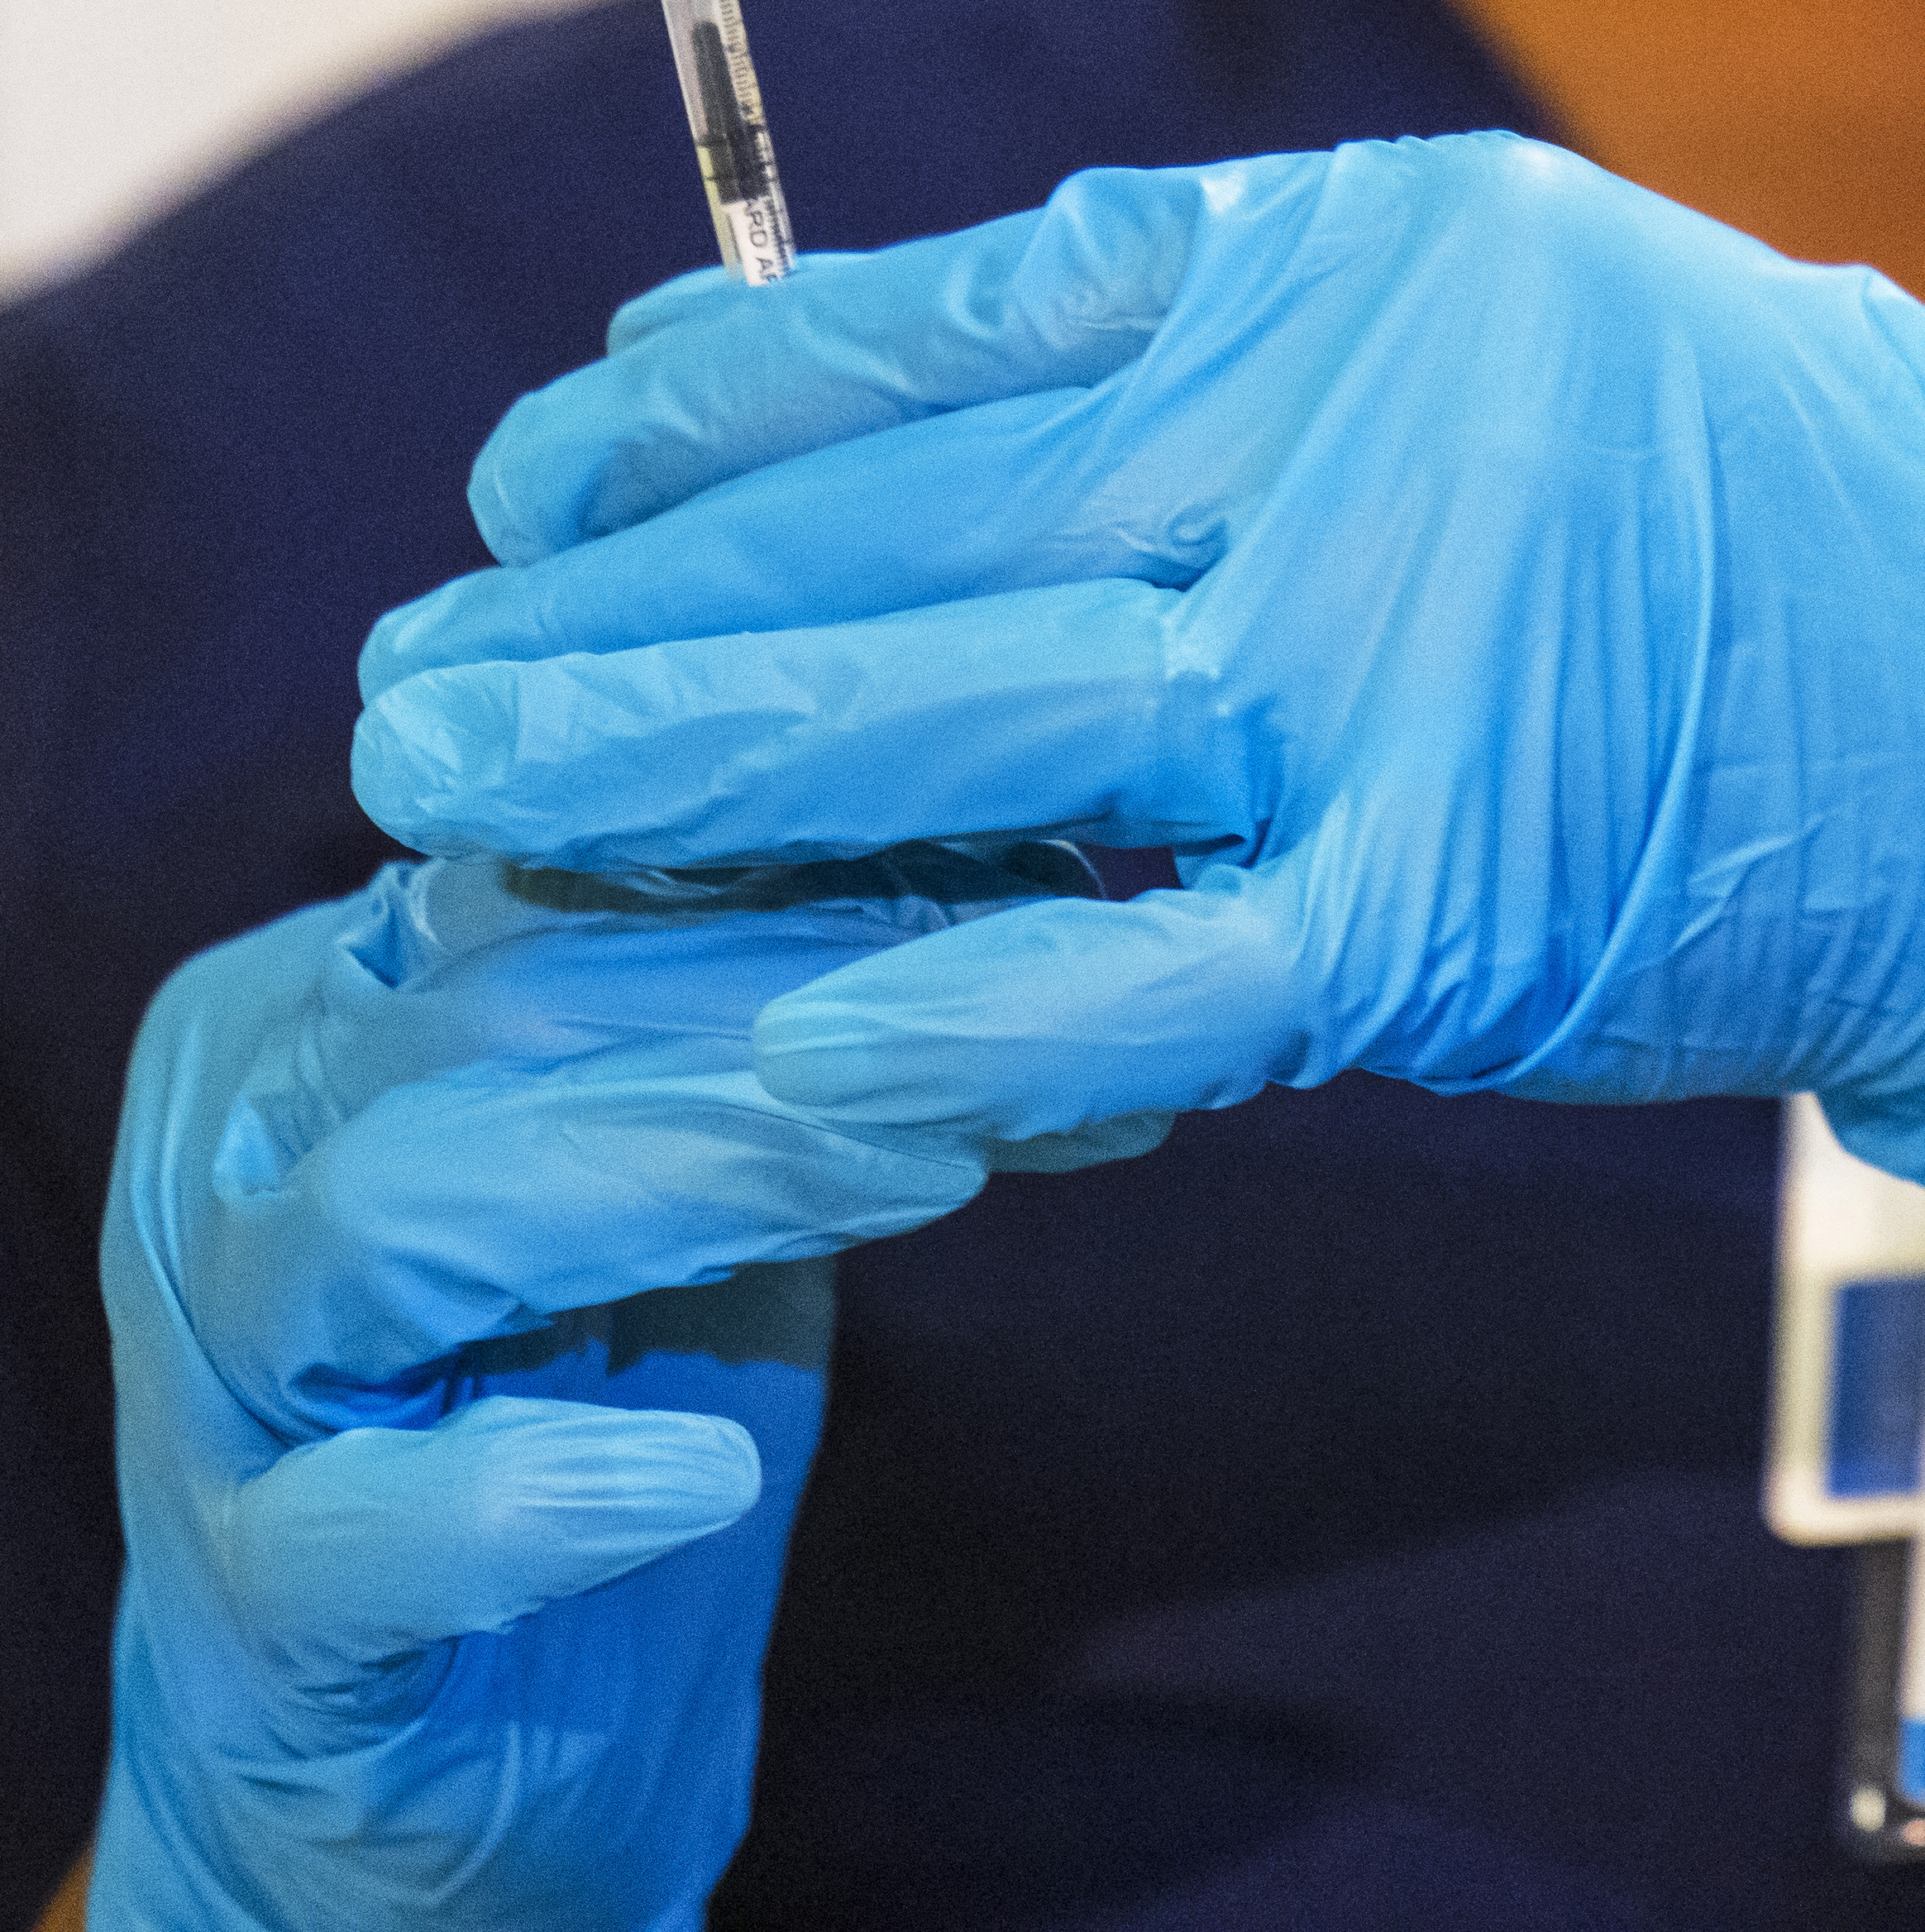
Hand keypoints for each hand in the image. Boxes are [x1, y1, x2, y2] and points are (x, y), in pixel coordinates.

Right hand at [91, 847, 1144, 1931]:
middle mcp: (236, 1147)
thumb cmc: (599, 1391)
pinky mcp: (249, 1600)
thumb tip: (1051, 884)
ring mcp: (220, 1377)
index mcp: (331, 1000)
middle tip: (1038, 986)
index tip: (1044, 859)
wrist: (458, 1733)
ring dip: (689, 1169)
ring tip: (926, 1172)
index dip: (810, 844)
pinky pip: (353, 1528)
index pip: (558, 855)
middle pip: (498, 997)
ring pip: (405, 1207)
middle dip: (795, 985)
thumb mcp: (713, 1174)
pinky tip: (695, 1477)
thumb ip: (805, 1030)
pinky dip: (522, 1496)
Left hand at [350, 137, 1924, 1208]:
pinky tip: (776, 1034)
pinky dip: (956, 1008)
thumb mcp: (1512, 310)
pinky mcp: (1445, 903)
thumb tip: (899, 384)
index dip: (713, 409)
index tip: (546, 469)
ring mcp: (1402, 670)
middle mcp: (1362, 432)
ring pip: (978, 722)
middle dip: (637, 611)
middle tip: (418, 677)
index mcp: (1358, 263)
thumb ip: (1232, 336)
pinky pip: (1146, 965)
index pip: (952, 316)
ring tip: (477, 808)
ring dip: (702, 778)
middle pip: (918, 519)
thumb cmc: (1757, 508)